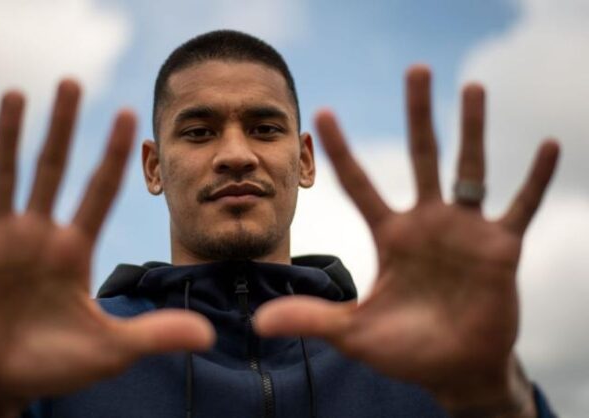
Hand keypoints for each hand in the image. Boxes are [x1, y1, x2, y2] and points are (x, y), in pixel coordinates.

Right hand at [0, 80, 213, 416]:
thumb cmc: (55, 365)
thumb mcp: (109, 349)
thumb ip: (155, 335)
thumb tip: (209, 337)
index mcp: (75, 249)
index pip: (100, 191)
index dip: (114, 155)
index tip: (130, 115)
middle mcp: (40, 235)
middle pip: (56, 169)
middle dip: (65, 127)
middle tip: (74, 82)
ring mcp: (1, 240)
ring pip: (7, 176)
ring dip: (9, 136)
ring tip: (17, 93)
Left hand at [255, 66, 558, 415]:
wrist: (455, 370)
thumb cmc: (404, 350)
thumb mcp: (354, 333)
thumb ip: (312, 319)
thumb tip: (257, 324)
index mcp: (390, 235)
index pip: (359, 183)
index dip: (341, 150)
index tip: (322, 112)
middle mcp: (426, 223)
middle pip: (421, 157)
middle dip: (418, 114)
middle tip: (417, 69)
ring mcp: (465, 231)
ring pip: (470, 170)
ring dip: (472, 130)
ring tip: (473, 88)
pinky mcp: (501, 248)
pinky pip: (521, 206)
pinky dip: (535, 179)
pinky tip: (549, 146)